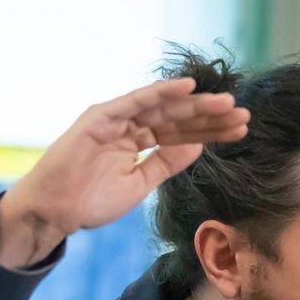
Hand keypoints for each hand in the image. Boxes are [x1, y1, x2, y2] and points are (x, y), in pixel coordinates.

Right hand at [0, 77, 248, 267]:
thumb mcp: (140, 183)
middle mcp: (130, 125)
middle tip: (243, 113)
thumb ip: (166, 163)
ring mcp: (116, 119)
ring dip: (194, 103)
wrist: (56, 211)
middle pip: (178, 118)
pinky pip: (135, 102)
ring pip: (163, 107)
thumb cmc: (91, 200)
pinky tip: (187, 88)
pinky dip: (160, 93)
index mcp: (139, 142)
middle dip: (210, 116)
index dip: (211, 131)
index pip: (182, 133)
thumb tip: (199, 147)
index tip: (241, 130)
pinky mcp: (100, 117)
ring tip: (226, 102)